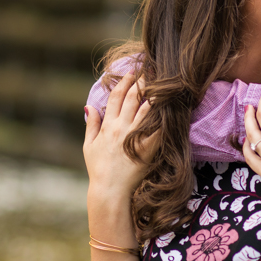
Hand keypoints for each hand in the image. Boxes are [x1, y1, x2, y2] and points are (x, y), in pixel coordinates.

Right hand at [83, 74, 156, 203]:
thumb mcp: (89, 146)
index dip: (123, 82)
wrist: (109, 190)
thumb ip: (91, 124)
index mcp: (108, 125)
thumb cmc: (98, 169)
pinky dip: (164, 117)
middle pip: (132, 98)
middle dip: (141, 82)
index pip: (116, 97)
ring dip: (154, 94)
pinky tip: (171, 107)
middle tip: (149, 71)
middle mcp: (121, 127)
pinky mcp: (146, 147)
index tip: (131, 72)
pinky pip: (157, 128)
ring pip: (146, 108)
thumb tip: (89, 106)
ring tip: (161, 83)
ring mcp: (134, 136)